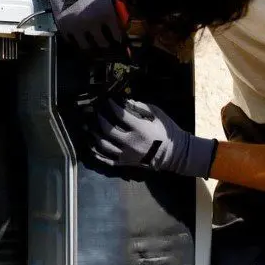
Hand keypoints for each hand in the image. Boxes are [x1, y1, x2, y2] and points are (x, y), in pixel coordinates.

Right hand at [26, 0, 124, 49]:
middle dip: (108, 45)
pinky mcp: (63, 27)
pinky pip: (73, 42)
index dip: (122, 40)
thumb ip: (120, 6)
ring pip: (87, 47)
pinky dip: (79, 41)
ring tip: (96, 43)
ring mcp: (76, 26)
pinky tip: (83, 37)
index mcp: (108, 12)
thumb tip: (129, 21)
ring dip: (93, 47)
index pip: (119, 37)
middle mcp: (92, 22)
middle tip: (109, 45)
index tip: (122, 42)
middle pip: (104, 45)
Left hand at [88, 98, 217, 177]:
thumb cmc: (167, 131)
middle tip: (95, 113)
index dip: (112, 107)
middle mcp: (131, 143)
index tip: (108, 101)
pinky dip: (97, 154)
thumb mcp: (158, 115)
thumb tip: (125, 101)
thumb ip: (141, 107)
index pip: (120, 116)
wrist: (174, 154)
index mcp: (140, 129)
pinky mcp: (125, 163)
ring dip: (94, 135)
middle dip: (99, 119)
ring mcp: (126, 155)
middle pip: (108, 130)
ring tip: (89, 128)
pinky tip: (91, 147)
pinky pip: (106, 160)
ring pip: (104, 145)